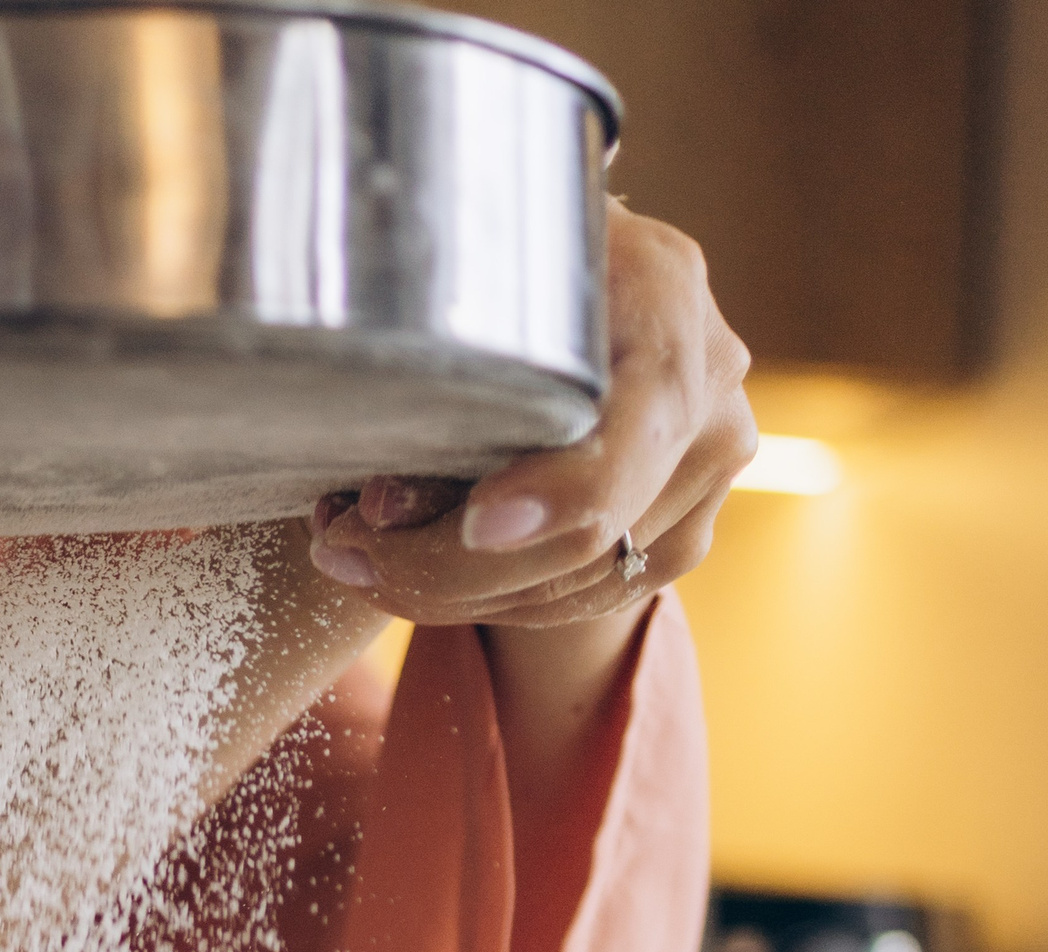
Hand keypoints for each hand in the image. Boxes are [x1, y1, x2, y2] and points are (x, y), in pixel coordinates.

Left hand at [300, 203, 755, 628]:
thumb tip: (383, 505)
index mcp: (662, 293)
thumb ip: (438, 360)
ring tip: (352, 555)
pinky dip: (488, 600)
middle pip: (591, 534)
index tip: (473, 528)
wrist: (561, 272)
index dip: (558, 494)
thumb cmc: (491, 255)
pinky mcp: (682, 526)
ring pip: (578, 586)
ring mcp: (708, 461)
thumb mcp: (463, 266)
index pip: (635, 425)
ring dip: (449, 592)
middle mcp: (709, 382)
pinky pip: (586, 599)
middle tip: (338, 551)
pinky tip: (410, 571)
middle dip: (444, 565)